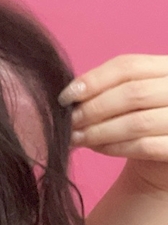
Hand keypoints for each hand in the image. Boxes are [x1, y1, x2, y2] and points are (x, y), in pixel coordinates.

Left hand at [58, 54, 167, 196]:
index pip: (128, 66)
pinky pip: (145, 146)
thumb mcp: (131, 96)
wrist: (163, 159)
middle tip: (68, 121)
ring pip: (137, 121)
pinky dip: (115, 147)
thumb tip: (70, 95)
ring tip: (76, 137)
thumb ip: (108, 88)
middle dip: (93, 108)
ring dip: (99, 130)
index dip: (93, 79)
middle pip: (132, 93)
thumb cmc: (142, 118)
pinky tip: (96, 147)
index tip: (66, 96)